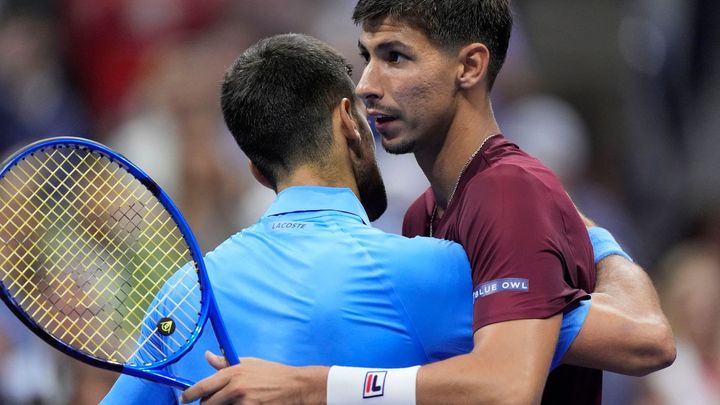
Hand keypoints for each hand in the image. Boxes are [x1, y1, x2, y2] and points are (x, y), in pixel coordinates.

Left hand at [180, 352, 327, 404]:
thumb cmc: (271, 373)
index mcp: (233, 372)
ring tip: (233, 400)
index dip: (189, 395)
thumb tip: (207, 356)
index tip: (184, 399)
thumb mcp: (248, 363)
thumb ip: (225, 363)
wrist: (294, 386)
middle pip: (207, 403)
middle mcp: (235, 388)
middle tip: (209, 402)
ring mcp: (243, 402)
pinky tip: (243, 403)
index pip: (203, 386)